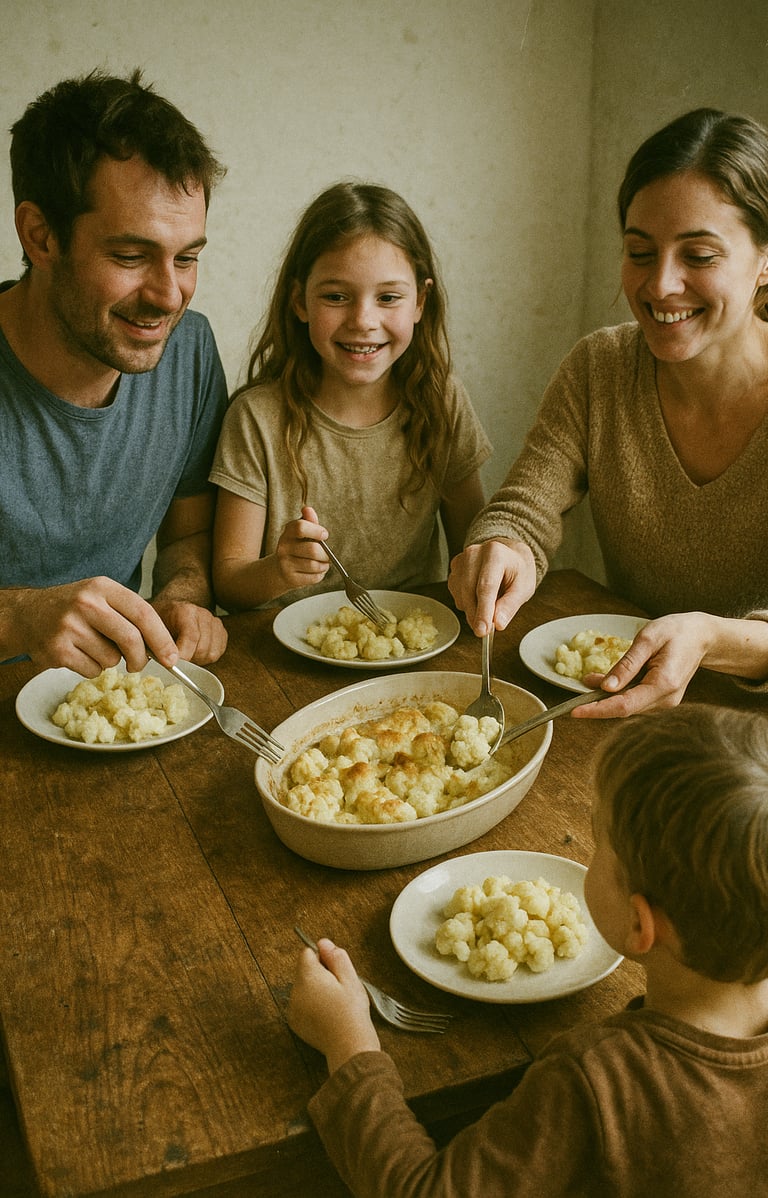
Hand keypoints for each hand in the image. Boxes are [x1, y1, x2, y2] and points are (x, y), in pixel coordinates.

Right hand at [2, 577, 178, 674]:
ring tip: (92, 647)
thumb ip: (130, 616)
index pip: (143, 612)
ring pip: (112, 659)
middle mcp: (86, 603)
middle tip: (139, 665)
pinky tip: (79, 654)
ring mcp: (70, 627)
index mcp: (102, 587)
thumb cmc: (74, 608)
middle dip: (141, 658)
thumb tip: (163, 650)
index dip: (161, 637)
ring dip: (110, 661)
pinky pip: (92, 670)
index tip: (172, 657)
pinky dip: (92, 668)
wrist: (27, 614)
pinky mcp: (58, 650)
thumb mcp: (100, 597)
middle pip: (131, 639)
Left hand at [151, 598, 226, 664]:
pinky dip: (206, 658)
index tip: (173, 664)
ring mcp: (215, 623)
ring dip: (198, 660)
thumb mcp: (151, 627)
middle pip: (202, 648)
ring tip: (185, 656)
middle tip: (176, 661)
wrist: (170, 611)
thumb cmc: (159, 621)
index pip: (191, 636)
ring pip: (211, 653)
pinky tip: (195, 653)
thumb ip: (157, 642)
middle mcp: (204, 615)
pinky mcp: (222, 632)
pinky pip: (218, 653)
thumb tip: (165, 661)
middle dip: (189, 660)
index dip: (184, 654)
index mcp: (186, 611)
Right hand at [274, 505, 330, 591]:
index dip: (317, 530)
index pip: (300, 527)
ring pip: (315, 565)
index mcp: (287, 532)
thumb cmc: (296, 548)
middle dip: (326, 554)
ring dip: (324, 565)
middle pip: (313, 550)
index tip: (324, 535)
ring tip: (322, 563)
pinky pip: (314, 577)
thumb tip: (308, 509)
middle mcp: (283, 547)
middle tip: (327, 555)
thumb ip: (309, 521)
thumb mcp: (301, 533)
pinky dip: (320, 575)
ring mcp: (285, 564)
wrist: (279, 570)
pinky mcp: (291, 579)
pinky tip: (315, 572)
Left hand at [288, 939, 379, 1073]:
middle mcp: (295, 991)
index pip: (307, 953)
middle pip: (304, 970)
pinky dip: (311, 1005)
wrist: (349, 1046)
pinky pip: (301, 1004)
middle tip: (338, 988)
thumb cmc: (352, 1012)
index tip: (336, 971)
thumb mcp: (350, 979)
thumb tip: (323, 942)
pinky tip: (326, 1014)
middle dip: (319, 974)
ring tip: (333, 1003)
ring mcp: (293, 1008)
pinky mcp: (294, 1022)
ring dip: (315, 989)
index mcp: (308, 977)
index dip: (323, 958)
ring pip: (302, 987)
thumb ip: (336, 957)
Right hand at [448, 539, 536, 634]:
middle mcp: (475, 553)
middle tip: (485, 630)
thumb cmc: (517, 570)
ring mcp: (462, 559)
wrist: (509, 555)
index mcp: (495, 553)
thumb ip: (510, 606)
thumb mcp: (523, 588)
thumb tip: (497, 623)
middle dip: (475, 615)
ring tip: (487, 609)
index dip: (483, 611)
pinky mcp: (454, 567)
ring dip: (471, 610)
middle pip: (469, 590)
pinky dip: (466, 602)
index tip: (482, 630)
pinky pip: (455, 592)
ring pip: (460, 594)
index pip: (486, 586)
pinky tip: (478, 599)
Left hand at [574, 612, 715, 718]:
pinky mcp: (662, 699)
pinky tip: (607, 681)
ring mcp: (666, 702)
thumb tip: (606, 687)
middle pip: (625, 709)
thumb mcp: (648, 639)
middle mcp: (666, 699)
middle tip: (576, 690)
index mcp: (664, 683)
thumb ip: (627, 664)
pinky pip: (635, 701)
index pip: (625, 705)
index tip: (575, 712)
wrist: (701, 636)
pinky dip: (618, 693)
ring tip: (590, 679)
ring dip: (606, 696)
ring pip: (628, 706)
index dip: (597, 710)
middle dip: (597, 702)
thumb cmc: (676, 632)